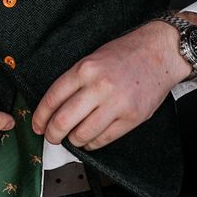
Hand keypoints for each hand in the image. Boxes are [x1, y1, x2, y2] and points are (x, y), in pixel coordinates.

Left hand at [31, 20, 187, 150]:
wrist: (160, 52)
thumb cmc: (125, 54)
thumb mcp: (93, 58)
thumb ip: (75, 81)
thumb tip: (54, 108)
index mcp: (85, 69)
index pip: (52, 98)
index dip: (40, 117)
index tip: (37, 125)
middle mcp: (99, 86)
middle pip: (63, 121)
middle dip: (52, 134)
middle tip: (51, 137)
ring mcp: (117, 103)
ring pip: (82, 135)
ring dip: (73, 141)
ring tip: (73, 138)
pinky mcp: (132, 117)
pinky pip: (104, 139)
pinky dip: (92, 144)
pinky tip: (90, 140)